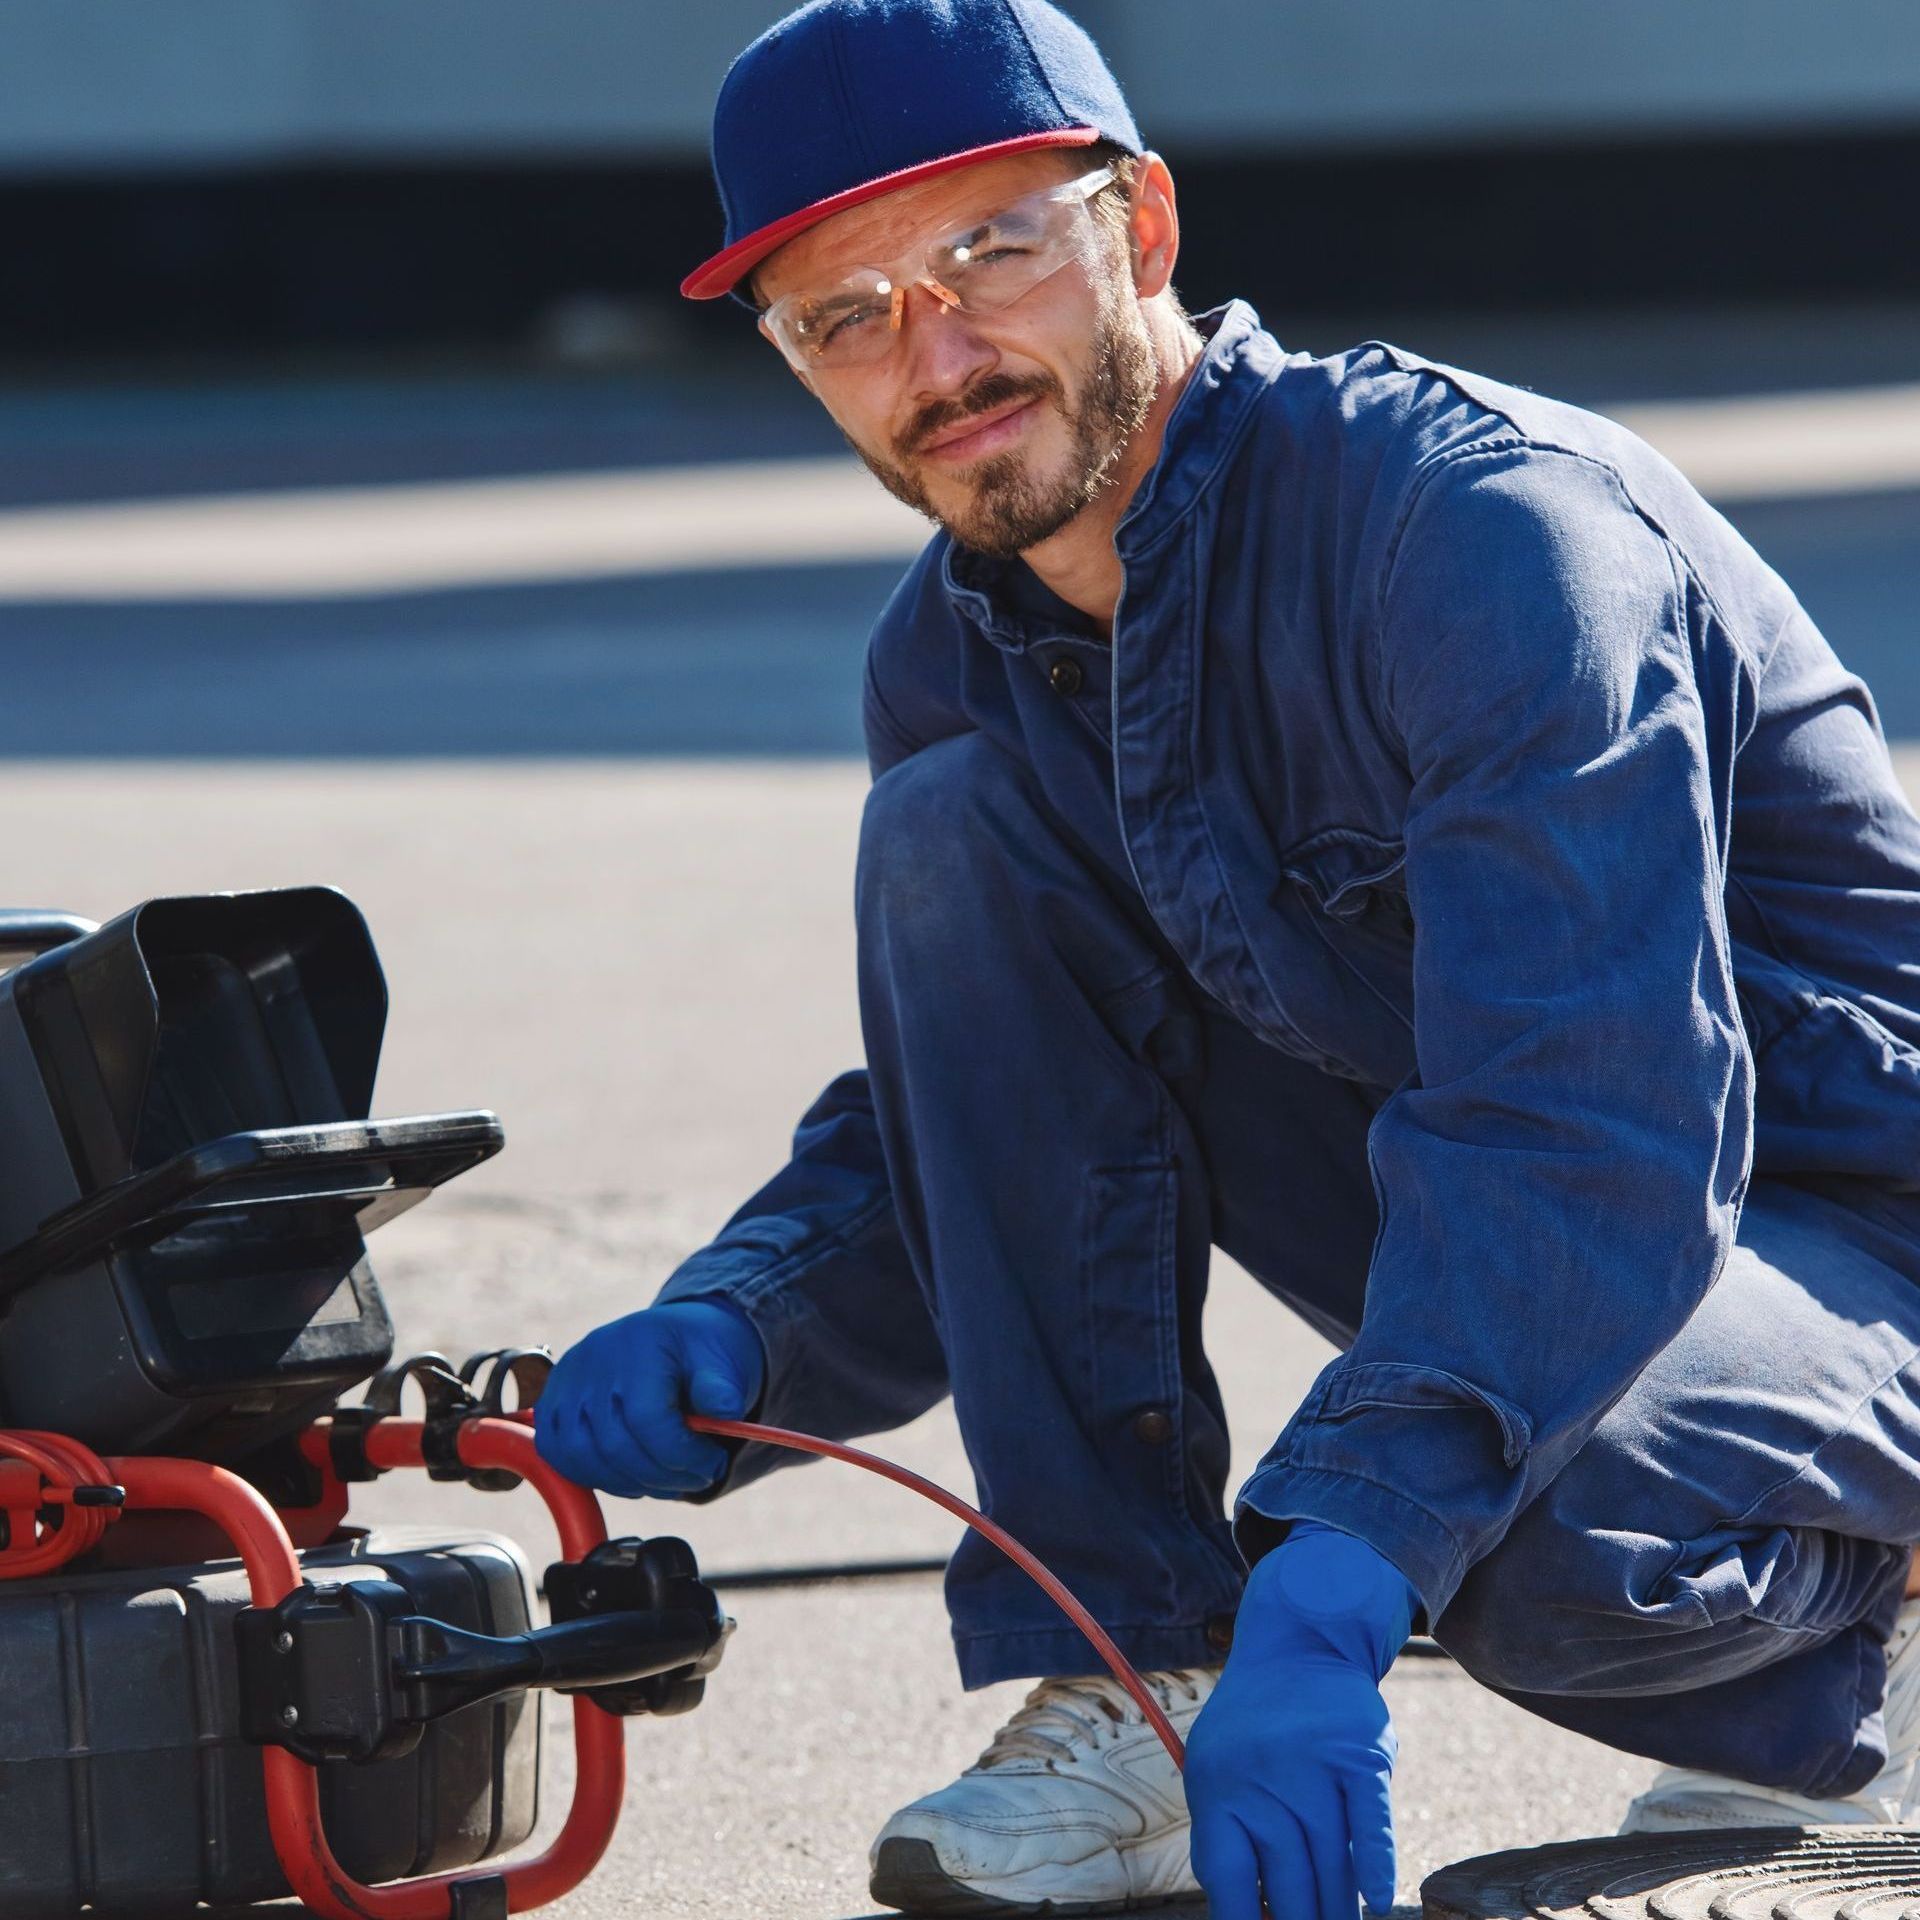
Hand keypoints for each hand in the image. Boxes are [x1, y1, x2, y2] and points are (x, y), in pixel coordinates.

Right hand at [534, 1298, 766, 1497]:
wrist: (674, 1337)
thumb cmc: (701, 1353)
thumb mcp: (727, 1360)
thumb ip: (724, 1388)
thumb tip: (725, 1412)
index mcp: (640, 1342)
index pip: (647, 1417)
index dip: (681, 1454)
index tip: (713, 1465)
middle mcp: (594, 1358)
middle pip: (614, 1444)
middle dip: (662, 1475)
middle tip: (697, 1478)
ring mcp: (567, 1380)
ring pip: (581, 1456)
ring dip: (629, 1482)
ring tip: (667, 1479)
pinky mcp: (551, 1401)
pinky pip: (558, 1453)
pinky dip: (594, 1475)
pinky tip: (632, 1475)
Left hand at [1186, 1522, 1415, 1919]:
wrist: (1298, 1644)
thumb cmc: (1252, 1729)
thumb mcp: (1216, 1773)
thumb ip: (1224, 1841)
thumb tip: (1243, 1915)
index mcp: (1217, 1789)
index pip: (1228, 1878)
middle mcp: (1261, 1777)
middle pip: (1287, 1879)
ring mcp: (1312, 1763)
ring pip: (1331, 1859)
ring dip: (1340, 1911)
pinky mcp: (1359, 1753)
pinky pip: (1370, 1817)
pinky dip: (1377, 1860)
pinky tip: (1380, 1898)